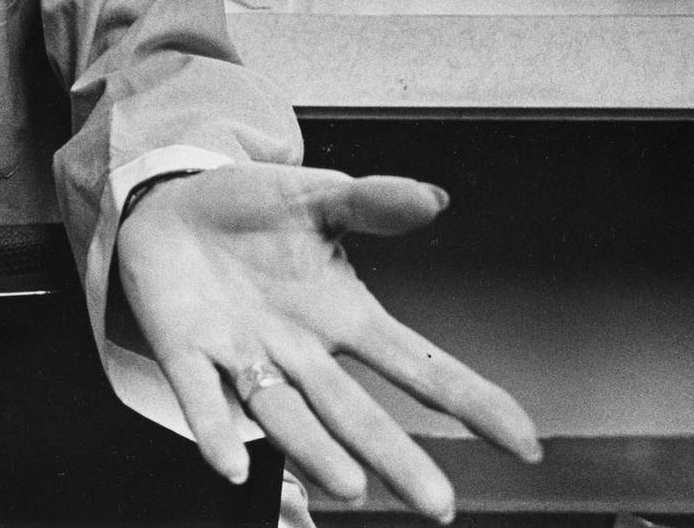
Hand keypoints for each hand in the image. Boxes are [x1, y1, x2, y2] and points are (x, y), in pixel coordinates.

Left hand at [116, 163, 540, 521]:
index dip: (470, 400)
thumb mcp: (315, 196)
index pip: (417, 363)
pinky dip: (217, 431)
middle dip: (394, 456)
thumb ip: (370, 203)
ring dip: (314, 451)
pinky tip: (231, 463)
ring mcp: (243, 357)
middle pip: (353, 411)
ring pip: (285, 415)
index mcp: (341, 313)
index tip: (523, 442)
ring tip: (349, 486)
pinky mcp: (187, 352)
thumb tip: (431, 198)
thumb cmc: (249, 209)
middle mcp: (299, 350)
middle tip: (437, 505)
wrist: (170, 203)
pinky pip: (203, 397)